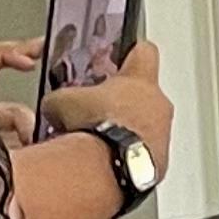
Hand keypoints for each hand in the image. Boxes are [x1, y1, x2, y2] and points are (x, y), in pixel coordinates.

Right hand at [44, 39, 174, 176]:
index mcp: (140, 80)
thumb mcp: (62, 101)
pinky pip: (148, 149)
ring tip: (100, 134)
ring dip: (128, 126)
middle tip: (102, 105)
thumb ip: (63, 96)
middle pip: (146, 92)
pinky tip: (108, 154)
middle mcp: (159, 104)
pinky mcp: (162, 159)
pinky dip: (131, 150)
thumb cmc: (93, 130)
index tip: (127, 53)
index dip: (132, 51)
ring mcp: (164, 133)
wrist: (109, 167)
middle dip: (124, 97)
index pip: (145, 51)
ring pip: (148, 122)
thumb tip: (54, 104)